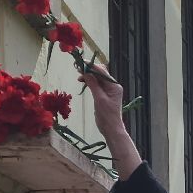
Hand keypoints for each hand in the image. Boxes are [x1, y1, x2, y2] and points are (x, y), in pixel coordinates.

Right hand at [76, 63, 141, 177]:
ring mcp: (108, 91)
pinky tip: (83, 82)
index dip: (91, 66)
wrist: (110, 128)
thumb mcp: (99, 99)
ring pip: (97, 79)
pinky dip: (89, 82)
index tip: (81, 63)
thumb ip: (93, 85)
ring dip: (88, 76)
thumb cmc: (107, 115)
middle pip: (100, 74)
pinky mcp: (103, 95)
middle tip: (77, 69)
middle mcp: (112, 86)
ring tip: (79, 77)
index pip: (102, 72)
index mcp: (114, 86)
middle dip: (89, 70)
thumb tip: (86, 72)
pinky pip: (96, 85)